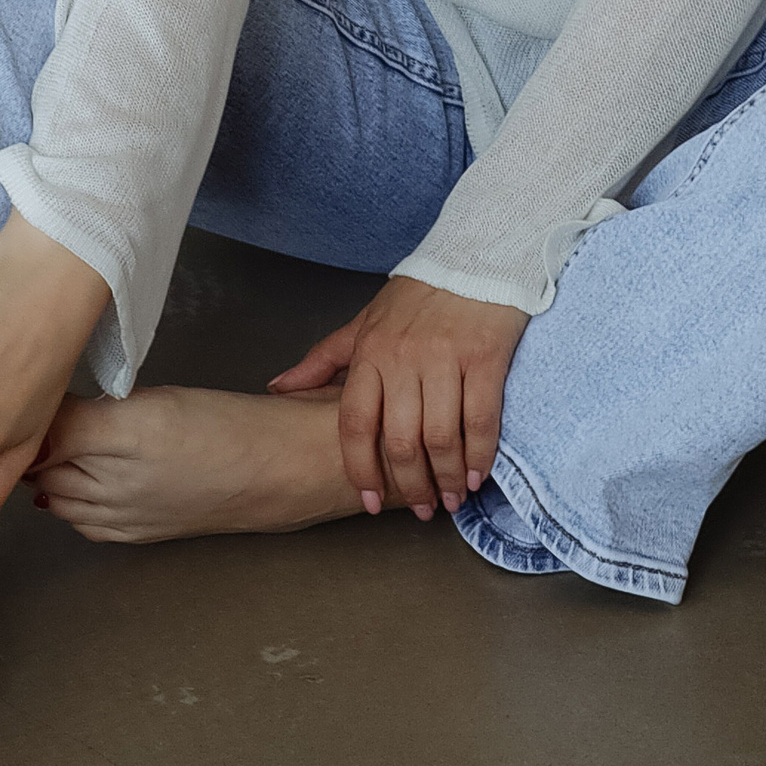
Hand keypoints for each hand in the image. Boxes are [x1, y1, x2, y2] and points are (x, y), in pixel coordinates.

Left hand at [268, 276, 528, 518]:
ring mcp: (445, 359)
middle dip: (407, 484)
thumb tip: (279, 388)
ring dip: (444, 478)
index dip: (360, 468)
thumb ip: (323, 360)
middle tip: (418, 508)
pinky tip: (474, 476)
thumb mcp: (363, 323)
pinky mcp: (485, 358)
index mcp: (370, 353)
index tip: (366, 500)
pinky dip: (478, 456)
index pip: (355, 423)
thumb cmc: (417, 295)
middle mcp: (403, 359)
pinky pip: (480, 419)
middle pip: (399, 439)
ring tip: (448, 500)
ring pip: (440, 436)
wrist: (475, 256)